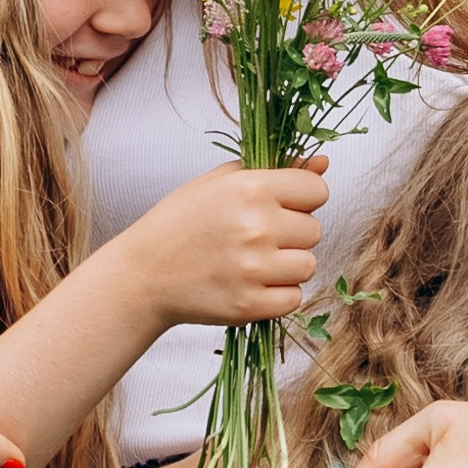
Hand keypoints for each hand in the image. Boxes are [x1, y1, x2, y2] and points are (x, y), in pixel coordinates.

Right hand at [105, 159, 329, 333]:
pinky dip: (278, 295)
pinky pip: (294, 298)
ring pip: (308, 266)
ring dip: (287, 266)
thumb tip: (323, 162)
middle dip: (292, 235)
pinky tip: (251, 284)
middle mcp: (256, 227)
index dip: (302, 200)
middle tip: (256, 238)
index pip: (317, 192)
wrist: (143, 274)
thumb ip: (276, 170)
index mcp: (250, 188)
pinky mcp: (249, 305)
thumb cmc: (181, 221)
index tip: (280, 208)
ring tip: (254, 262)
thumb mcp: (221, 182)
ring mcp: (253, 269)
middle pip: (314, 231)